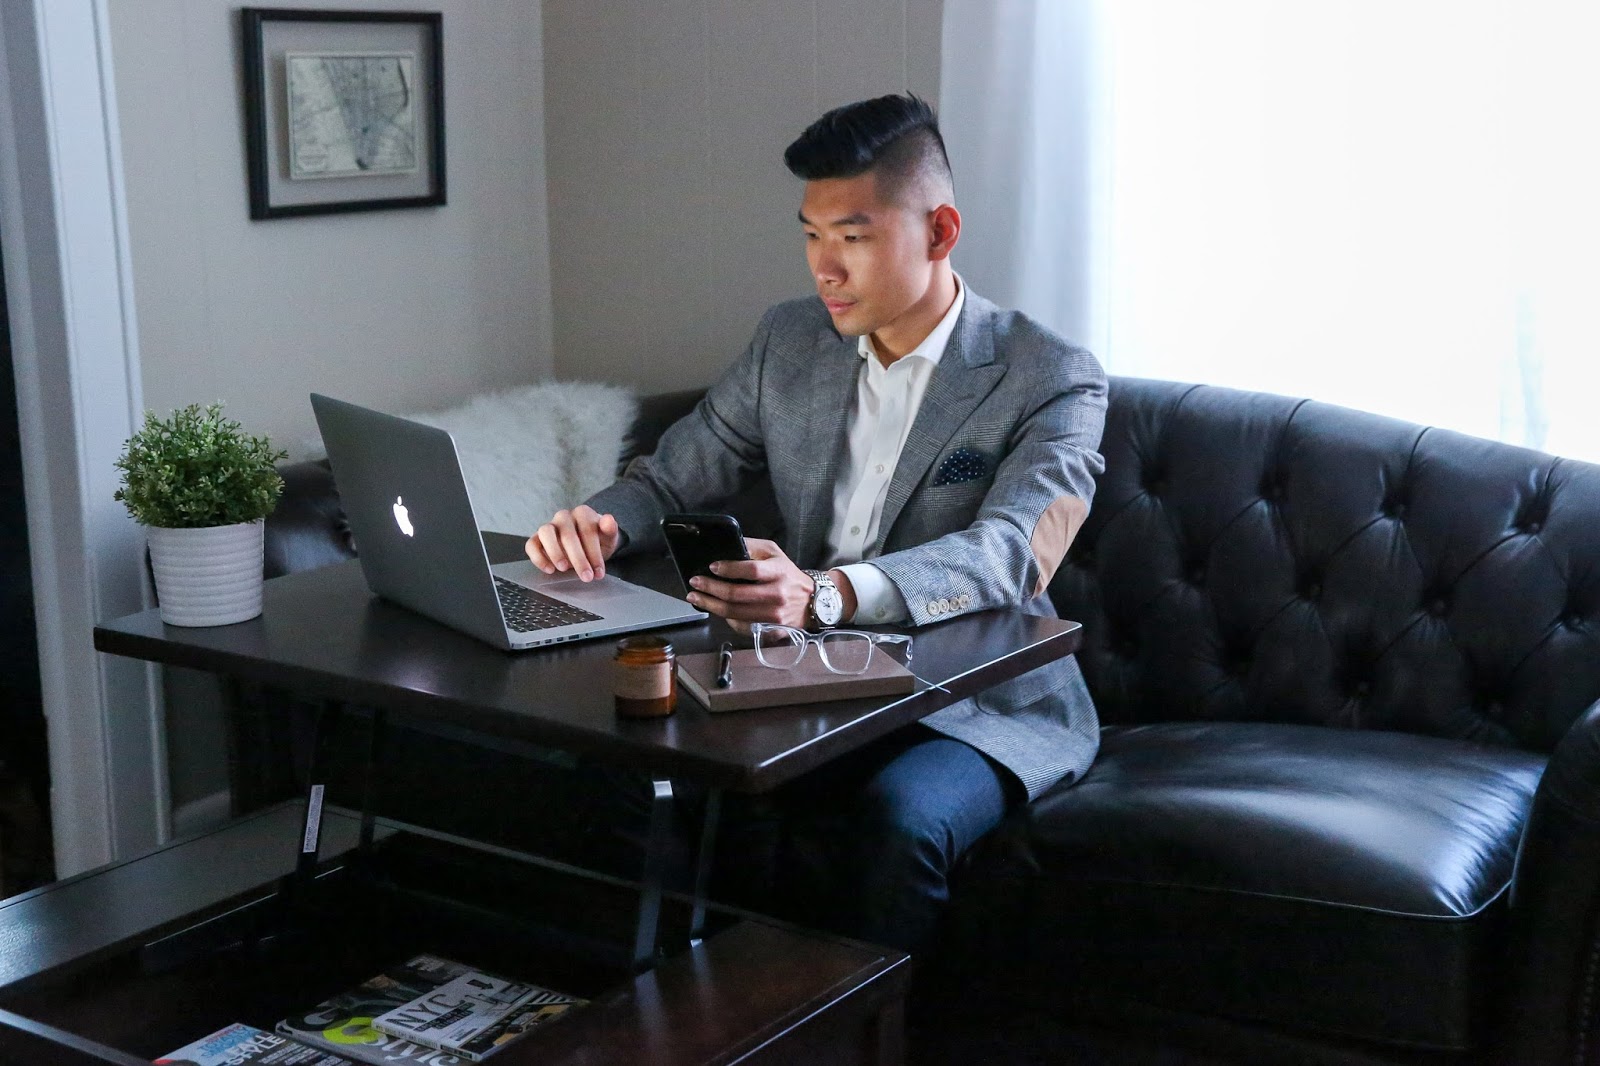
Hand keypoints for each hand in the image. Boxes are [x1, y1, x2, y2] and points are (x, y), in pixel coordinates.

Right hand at [525, 505, 620, 580]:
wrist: (588, 545)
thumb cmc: (598, 541)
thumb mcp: (608, 537)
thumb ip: (610, 529)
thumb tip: (609, 520)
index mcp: (582, 513)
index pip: (587, 530)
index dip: (594, 552)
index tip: (599, 572)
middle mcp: (564, 517)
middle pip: (568, 535)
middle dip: (578, 559)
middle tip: (586, 577)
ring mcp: (549, 526)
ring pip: (546, 533)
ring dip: (554, 552)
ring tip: (564, 568)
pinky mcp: (537, 538)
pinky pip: (531, 544)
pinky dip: (538, 557)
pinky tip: (549, 570)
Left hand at [685, 538, 813, 626]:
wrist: (812, 602)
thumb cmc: (788, 575)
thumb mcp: (774, 553)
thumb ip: (752, 547)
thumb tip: (728, 545)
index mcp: (779, 572)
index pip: (752, 570)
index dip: (729, 569)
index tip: (712, 567)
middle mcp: (777, 594)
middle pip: (738, 595)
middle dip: (711, 588)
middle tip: (695, 583)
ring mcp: (773, 615)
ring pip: (735, 612)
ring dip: (711, 605)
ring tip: (696, 597)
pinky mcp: (770, 629)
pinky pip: (741, 625)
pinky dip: (725, 617)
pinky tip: (715, 609)